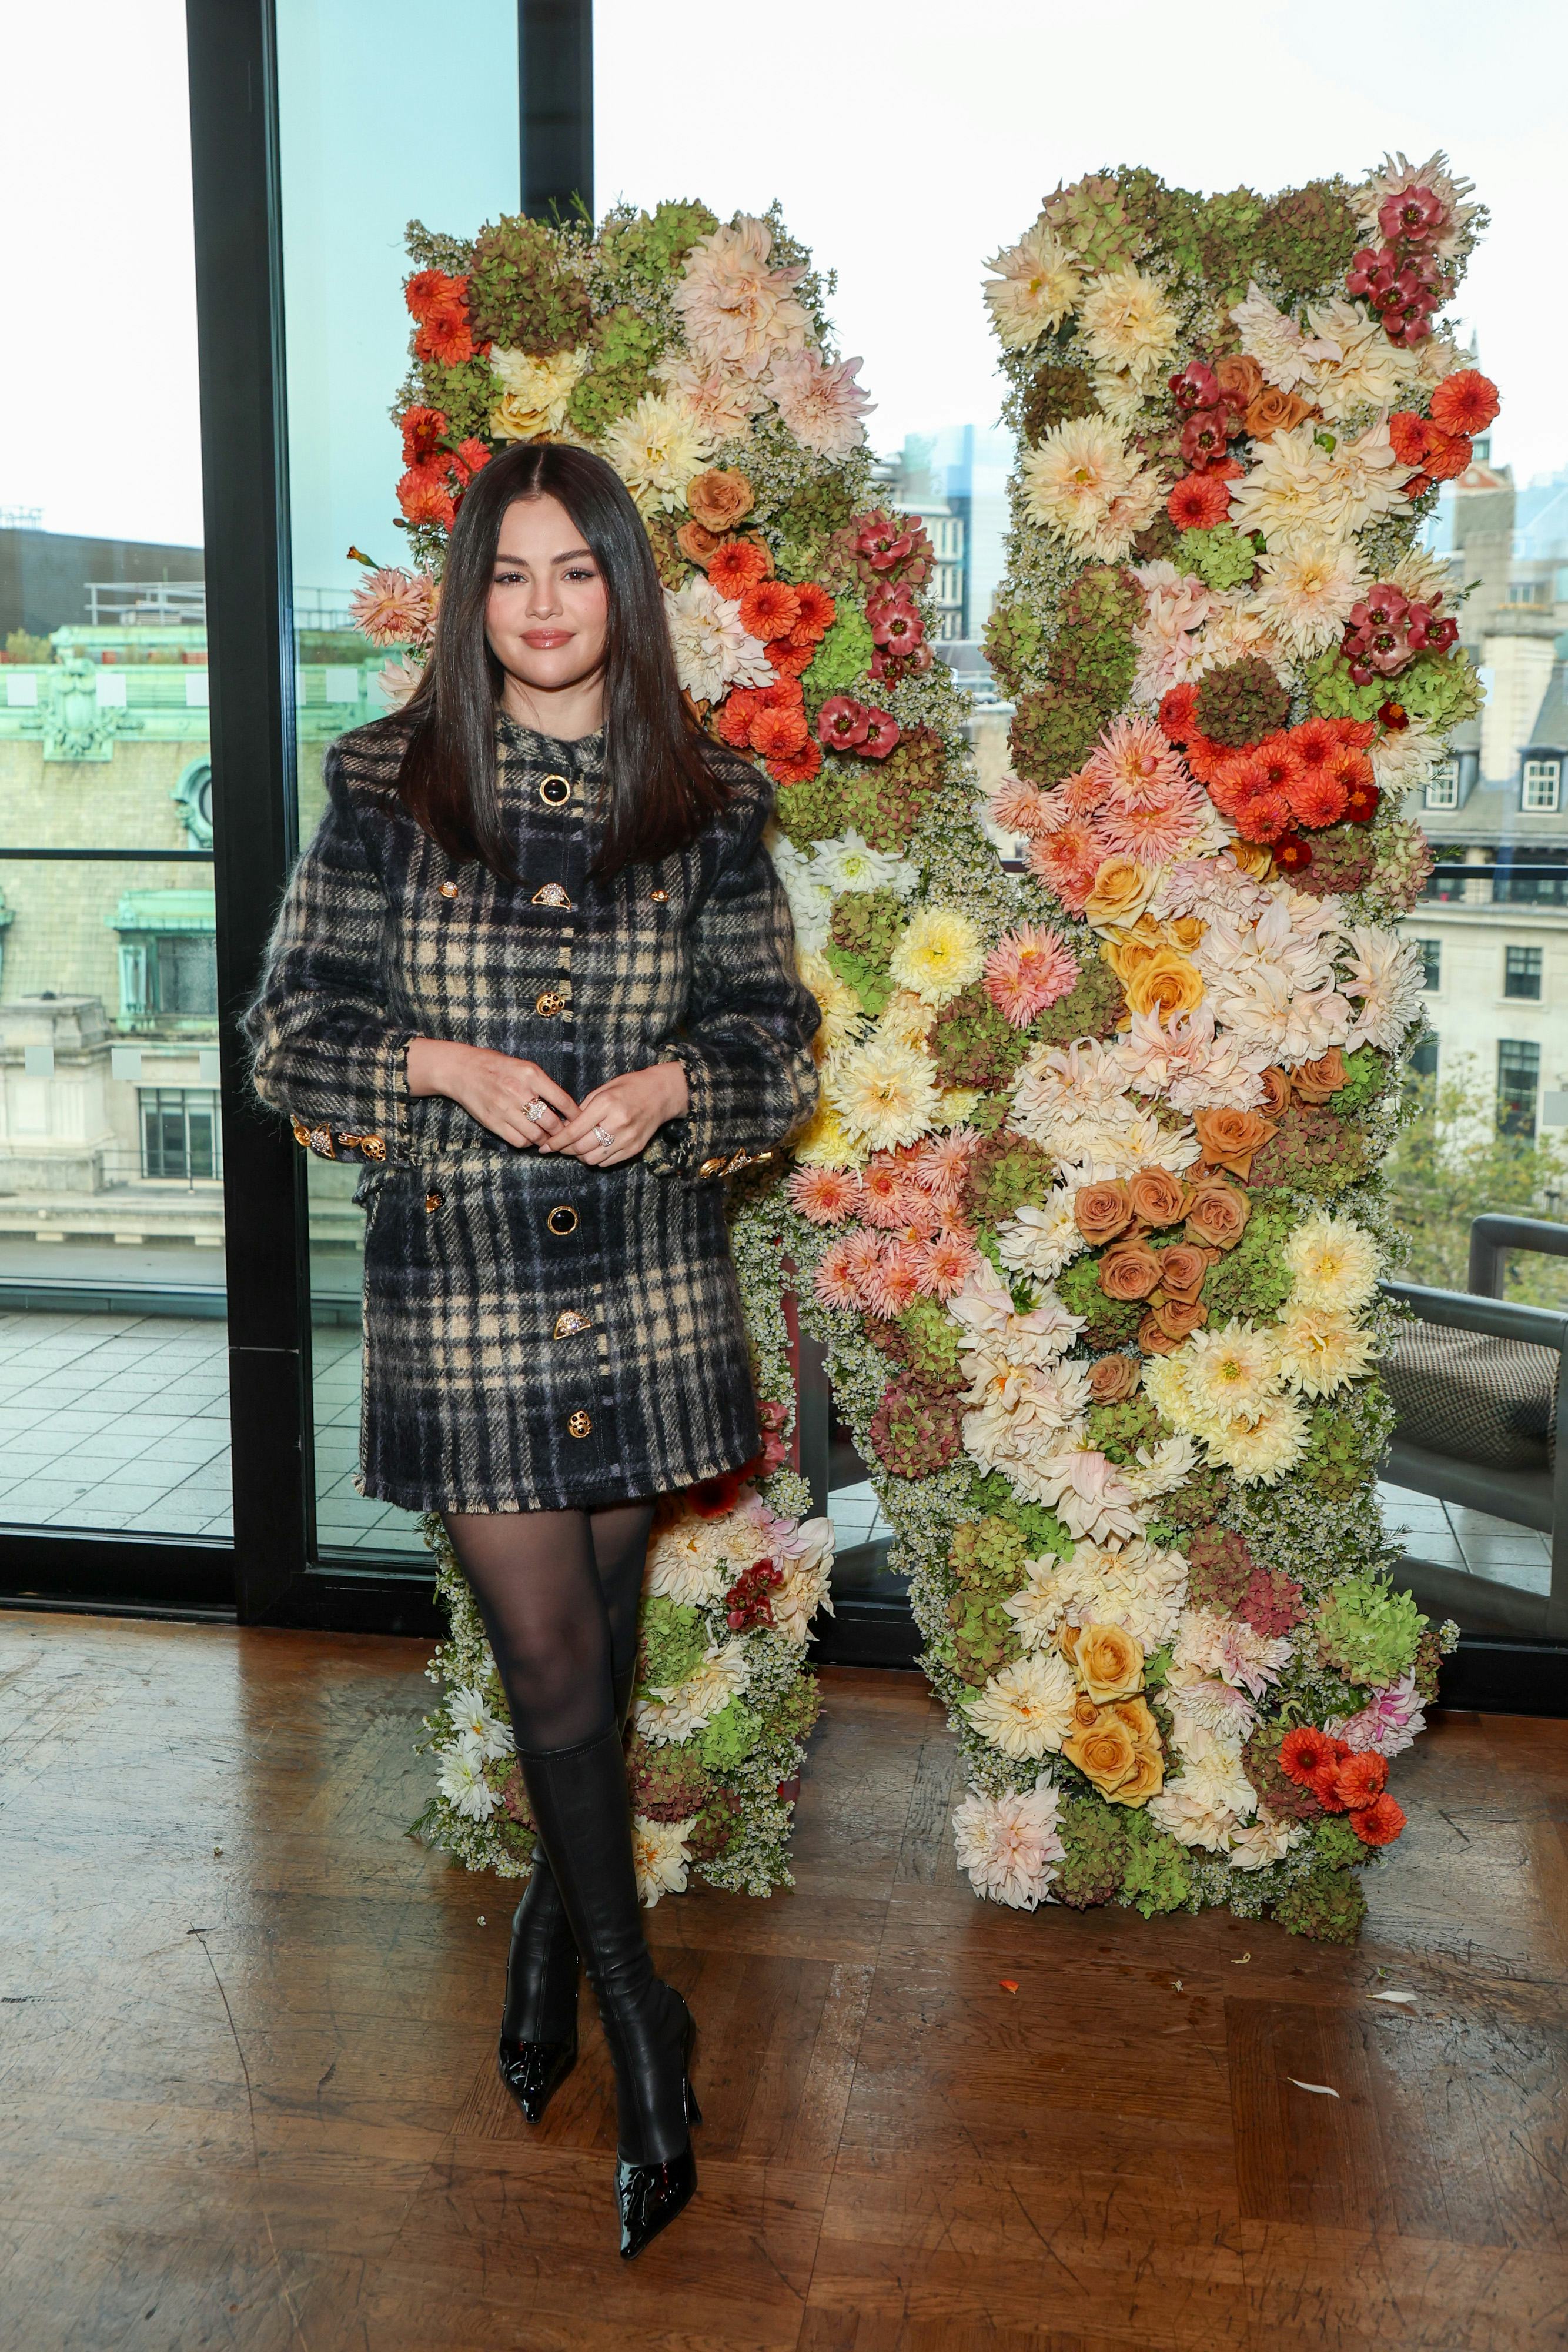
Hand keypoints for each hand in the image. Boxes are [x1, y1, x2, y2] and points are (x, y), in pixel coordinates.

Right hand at [406, 1038, 576, 1148]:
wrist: (462, 1070)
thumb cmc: (497, 1067)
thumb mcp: (524, 1067)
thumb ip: (543, 1086)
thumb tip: (566, 1108)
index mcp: (531, 1074)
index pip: (563, 1100)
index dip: (576, 1115)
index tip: (582, 1121)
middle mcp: (519, 1091)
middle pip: (552, 1123)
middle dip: (562, 1132)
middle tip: (566, 1135)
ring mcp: (505, 1108)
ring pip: (536, 1136)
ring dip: (545, 1140)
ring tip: (547, 1137)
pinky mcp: (493, 1122)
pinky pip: (518, 1141)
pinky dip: (527, 1143)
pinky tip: (528, 1137)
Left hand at [540, 1062, 688, 1166]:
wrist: (661, 1094)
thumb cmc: (630, 1087)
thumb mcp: (603, 1090)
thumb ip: (583, 1109)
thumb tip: (563, 1127)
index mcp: (607, 1105)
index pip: (574, 1131)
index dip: (557, 1142)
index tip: (545, 1146)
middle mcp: (618, 1123)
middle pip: (581, 1148)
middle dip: (565, 1150)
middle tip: (558, 1147)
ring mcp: (628, 1139)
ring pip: (592, 1159)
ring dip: (580, 1156)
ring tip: (577, 1147)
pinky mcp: (635, 1149)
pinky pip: (606, 1162)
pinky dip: (595, 1158)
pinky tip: (593, 1148)